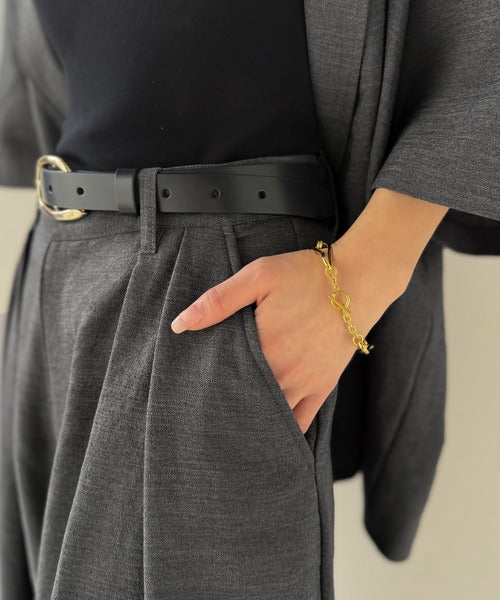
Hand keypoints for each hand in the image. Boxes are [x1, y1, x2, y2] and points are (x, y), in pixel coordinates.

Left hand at [170, 246, 400, 433]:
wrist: (357, 282)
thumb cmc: (305, 276)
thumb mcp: (258, 276)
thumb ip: (218, 301)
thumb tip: (180, 324)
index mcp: (262, 348)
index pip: (223, 380)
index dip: (205, 389)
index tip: (190, 395)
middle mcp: (282, 373)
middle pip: (244, 403)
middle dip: (223, 410)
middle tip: (203, 417)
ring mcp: (304, 384)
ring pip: (269, 417)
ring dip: (249, 423)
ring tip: (228, 431)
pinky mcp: (322, 387)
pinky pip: (300, 421)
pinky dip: (282, 432)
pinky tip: (267, 438)